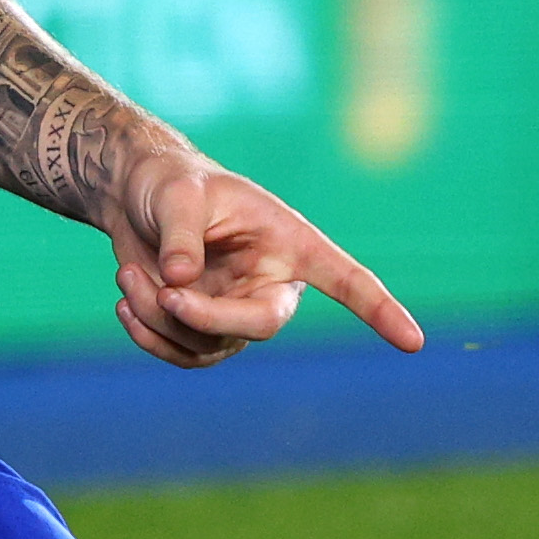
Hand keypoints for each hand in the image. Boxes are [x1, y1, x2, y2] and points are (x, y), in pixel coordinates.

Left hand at [103, 157, 421, 368]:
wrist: (133, 198)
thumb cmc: (169, 184)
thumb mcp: (176, 194)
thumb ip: (182, 234)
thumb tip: (180, 282)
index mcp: (289, 242)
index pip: (345, 278)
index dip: (379, 309)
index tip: (413, 341)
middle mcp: (272, 283)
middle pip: (259, 325)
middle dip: (207, 317)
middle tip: (162, 291)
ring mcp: (238, 312)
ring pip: (209, 343)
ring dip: (158, 316)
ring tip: (128, 271)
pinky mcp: (205, 331)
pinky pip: (183, 354)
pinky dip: (147, 333)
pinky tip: (125, 300)